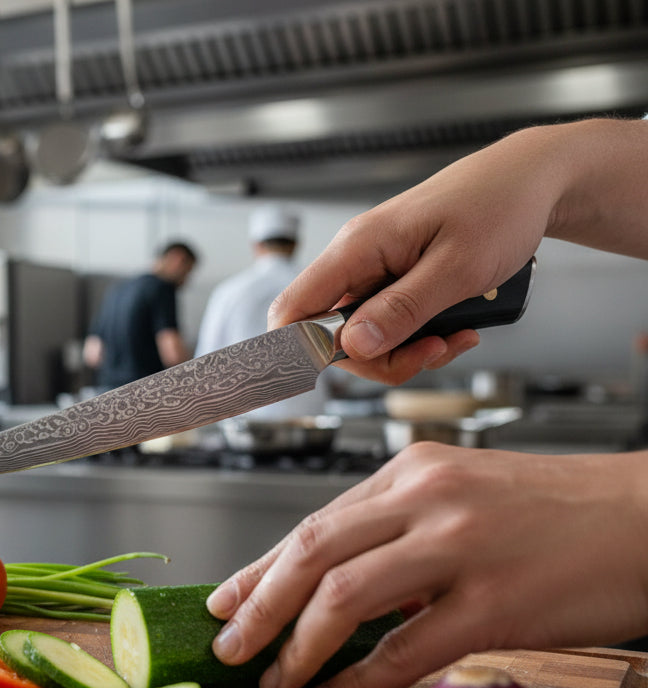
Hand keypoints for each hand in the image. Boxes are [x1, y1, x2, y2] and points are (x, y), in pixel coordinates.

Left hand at [206, 443, 647, 687]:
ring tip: (274, 679)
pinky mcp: (496, 603)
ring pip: (345, 596)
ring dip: (298, 646)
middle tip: (228, 644)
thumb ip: (398, 532)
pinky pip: (408, 648)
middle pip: (311, 552)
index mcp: (413, 470)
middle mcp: (427, 498)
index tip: (225, 599)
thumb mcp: (466, 497)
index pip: (314, 523)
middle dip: (258, 605)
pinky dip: (360, 678)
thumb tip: (334, 587)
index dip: (261, 568)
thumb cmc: (559, 513)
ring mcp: (460, 548)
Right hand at [268, 134, 559, 383]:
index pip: (293, 310)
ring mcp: (375, 268)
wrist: (532, 181)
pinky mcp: (396, 276)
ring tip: (452, 338)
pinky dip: (418, 337)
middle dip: (378, 357)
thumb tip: (354, 346)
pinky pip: (389, 321)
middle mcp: (357, 257)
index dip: (302, 350)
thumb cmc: (500, 206)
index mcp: (358, 247)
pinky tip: (453, 328)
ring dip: (404, 350)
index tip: (346, 368)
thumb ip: (403, 310)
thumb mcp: (457, 268)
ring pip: (362, 334)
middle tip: (429, 353)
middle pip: (330, 335)